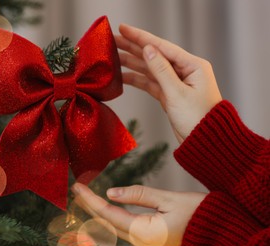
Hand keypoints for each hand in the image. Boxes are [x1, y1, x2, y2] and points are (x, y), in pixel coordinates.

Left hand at [72, 183, 205, 245]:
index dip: (91, 200)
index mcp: (146, 233)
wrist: (220, 230)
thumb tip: (110, 193)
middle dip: (90, 206)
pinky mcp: (149, 241)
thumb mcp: (168, 199)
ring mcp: (145, 245)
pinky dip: (111, 216)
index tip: (78, 187)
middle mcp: (142, 243)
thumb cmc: (199, 212)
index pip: (109, 214)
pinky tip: (104, 207)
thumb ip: (138, 195)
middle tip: (77, 190)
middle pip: (108, 223)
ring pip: (114, 227)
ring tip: (85, 196)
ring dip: (99, 211)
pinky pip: (123, 229)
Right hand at [116, 24, 221, 142]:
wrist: (205, 143)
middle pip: (154, 56)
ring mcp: (176, 83)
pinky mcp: (169, 95)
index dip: (141, 37)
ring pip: (150, 69)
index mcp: (193, 65)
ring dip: (132, 63)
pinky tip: (122, 76)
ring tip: (113, 57)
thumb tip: (147, 50)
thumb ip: (161, 71)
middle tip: (113, 40)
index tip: (124, 29)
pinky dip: (137, 80)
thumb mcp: (177, 93)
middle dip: (133, 47)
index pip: (162, 47)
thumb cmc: (198, 119)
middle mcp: (184, 71)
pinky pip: (150, 83)